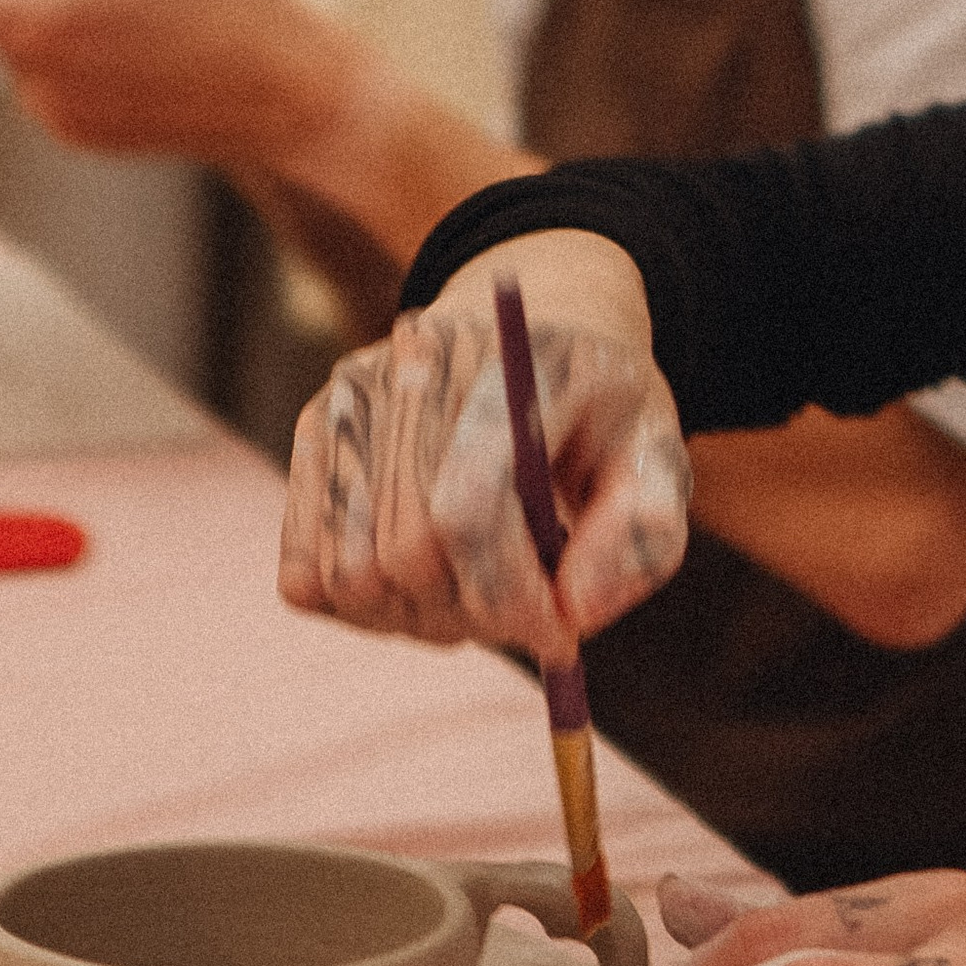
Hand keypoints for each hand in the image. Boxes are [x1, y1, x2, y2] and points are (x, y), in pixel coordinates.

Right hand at [278, 243, 690, 666]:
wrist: (542, 330)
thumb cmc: (605, 412)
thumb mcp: (662, 460)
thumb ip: (643, 536)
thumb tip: (572, 612)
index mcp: (518, 361)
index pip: (467, 506)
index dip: (510, 597)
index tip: (560, 635)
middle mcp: (417, 365)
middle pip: (403, 553)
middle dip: (473, 613)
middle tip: (524, 613)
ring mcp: (353, 394)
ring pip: (347, 575)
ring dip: (417, 618)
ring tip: (477, 587)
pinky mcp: (317, 430)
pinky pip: (302, 571)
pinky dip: (363, 606)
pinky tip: (425, 577)